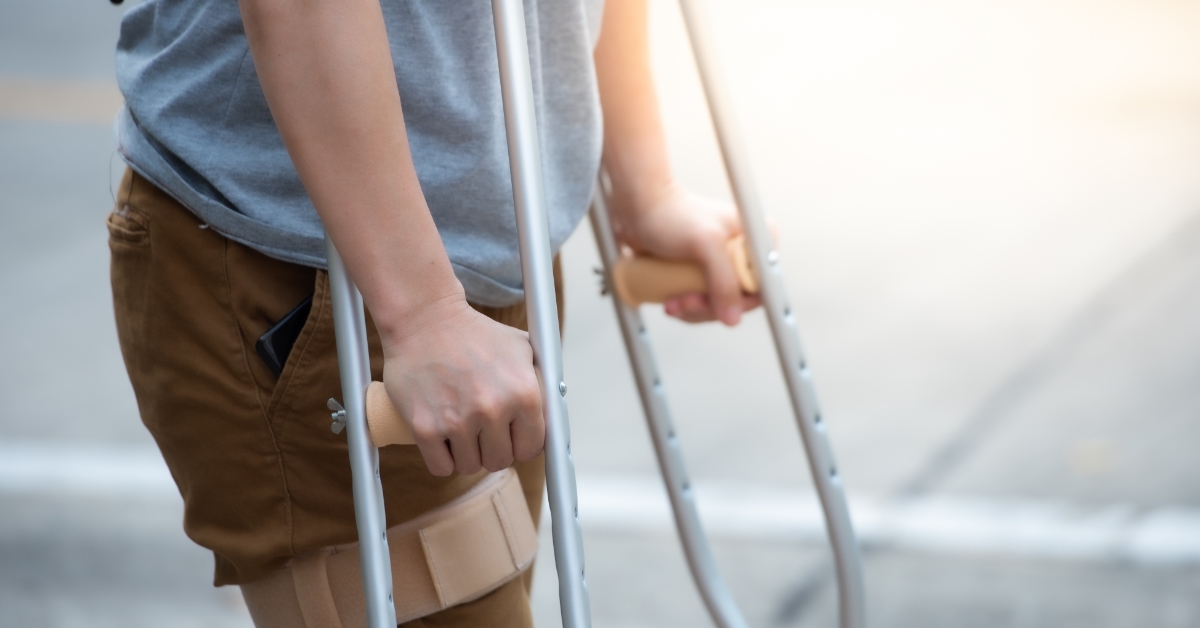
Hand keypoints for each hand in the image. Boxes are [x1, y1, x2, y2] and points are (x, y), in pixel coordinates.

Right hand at [380, 298, 543, 475]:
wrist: (425, 320)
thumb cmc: (475, 334)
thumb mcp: (523, 348)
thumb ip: (544, 382)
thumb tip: (558, 416)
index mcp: (524, 393)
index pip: (532, 448)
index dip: (521, 444)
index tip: (512, 438)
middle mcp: (493, 409)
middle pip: (500, 461)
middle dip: (493, 449)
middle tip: (483, 430)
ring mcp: (457, 420)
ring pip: (470, 466)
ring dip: (467, 454)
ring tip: (461, 428)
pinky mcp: (425, 427)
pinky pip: (440, 467)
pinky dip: (442, 458)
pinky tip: (443, 438)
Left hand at [611, 184, 761, 324]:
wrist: (639, 207)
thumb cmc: (672, 215)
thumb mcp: (706, 245)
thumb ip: (724, 280)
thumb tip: (733, 317)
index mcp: (755, 240)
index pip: (762, 285)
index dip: (740, 303)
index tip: (715, 305)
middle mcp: (741, 253)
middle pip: (738, 299)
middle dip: (709, 307)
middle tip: (686, 301)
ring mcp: (720, 264)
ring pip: (717, 304)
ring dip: (694, 310)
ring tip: (673, 302)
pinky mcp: (700, 273)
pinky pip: (701, 301)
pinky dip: (686, 307)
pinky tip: (671, 301)